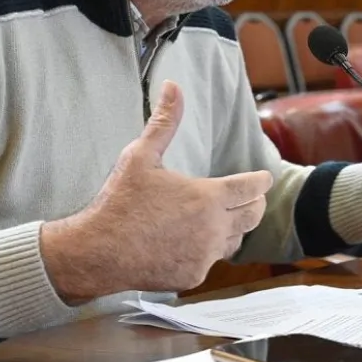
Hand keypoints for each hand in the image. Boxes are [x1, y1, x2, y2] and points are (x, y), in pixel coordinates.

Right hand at [40, 81, 272, 302]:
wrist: (97, 251)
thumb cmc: (119, 201)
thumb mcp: (141, 155)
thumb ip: (164, 121)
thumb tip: (172, 86)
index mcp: (209, 197)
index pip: (252, 187)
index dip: (261, 180)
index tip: (265, 178)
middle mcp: (214, 228)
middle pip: (253, 215)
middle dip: (255, 203)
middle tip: (252, 197)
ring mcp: (205, 255)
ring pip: (235, 240)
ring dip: (234, 227)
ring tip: (226, 218)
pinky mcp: (193, 276)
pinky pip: (211, 260)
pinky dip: (208, 250)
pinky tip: (195, 242)